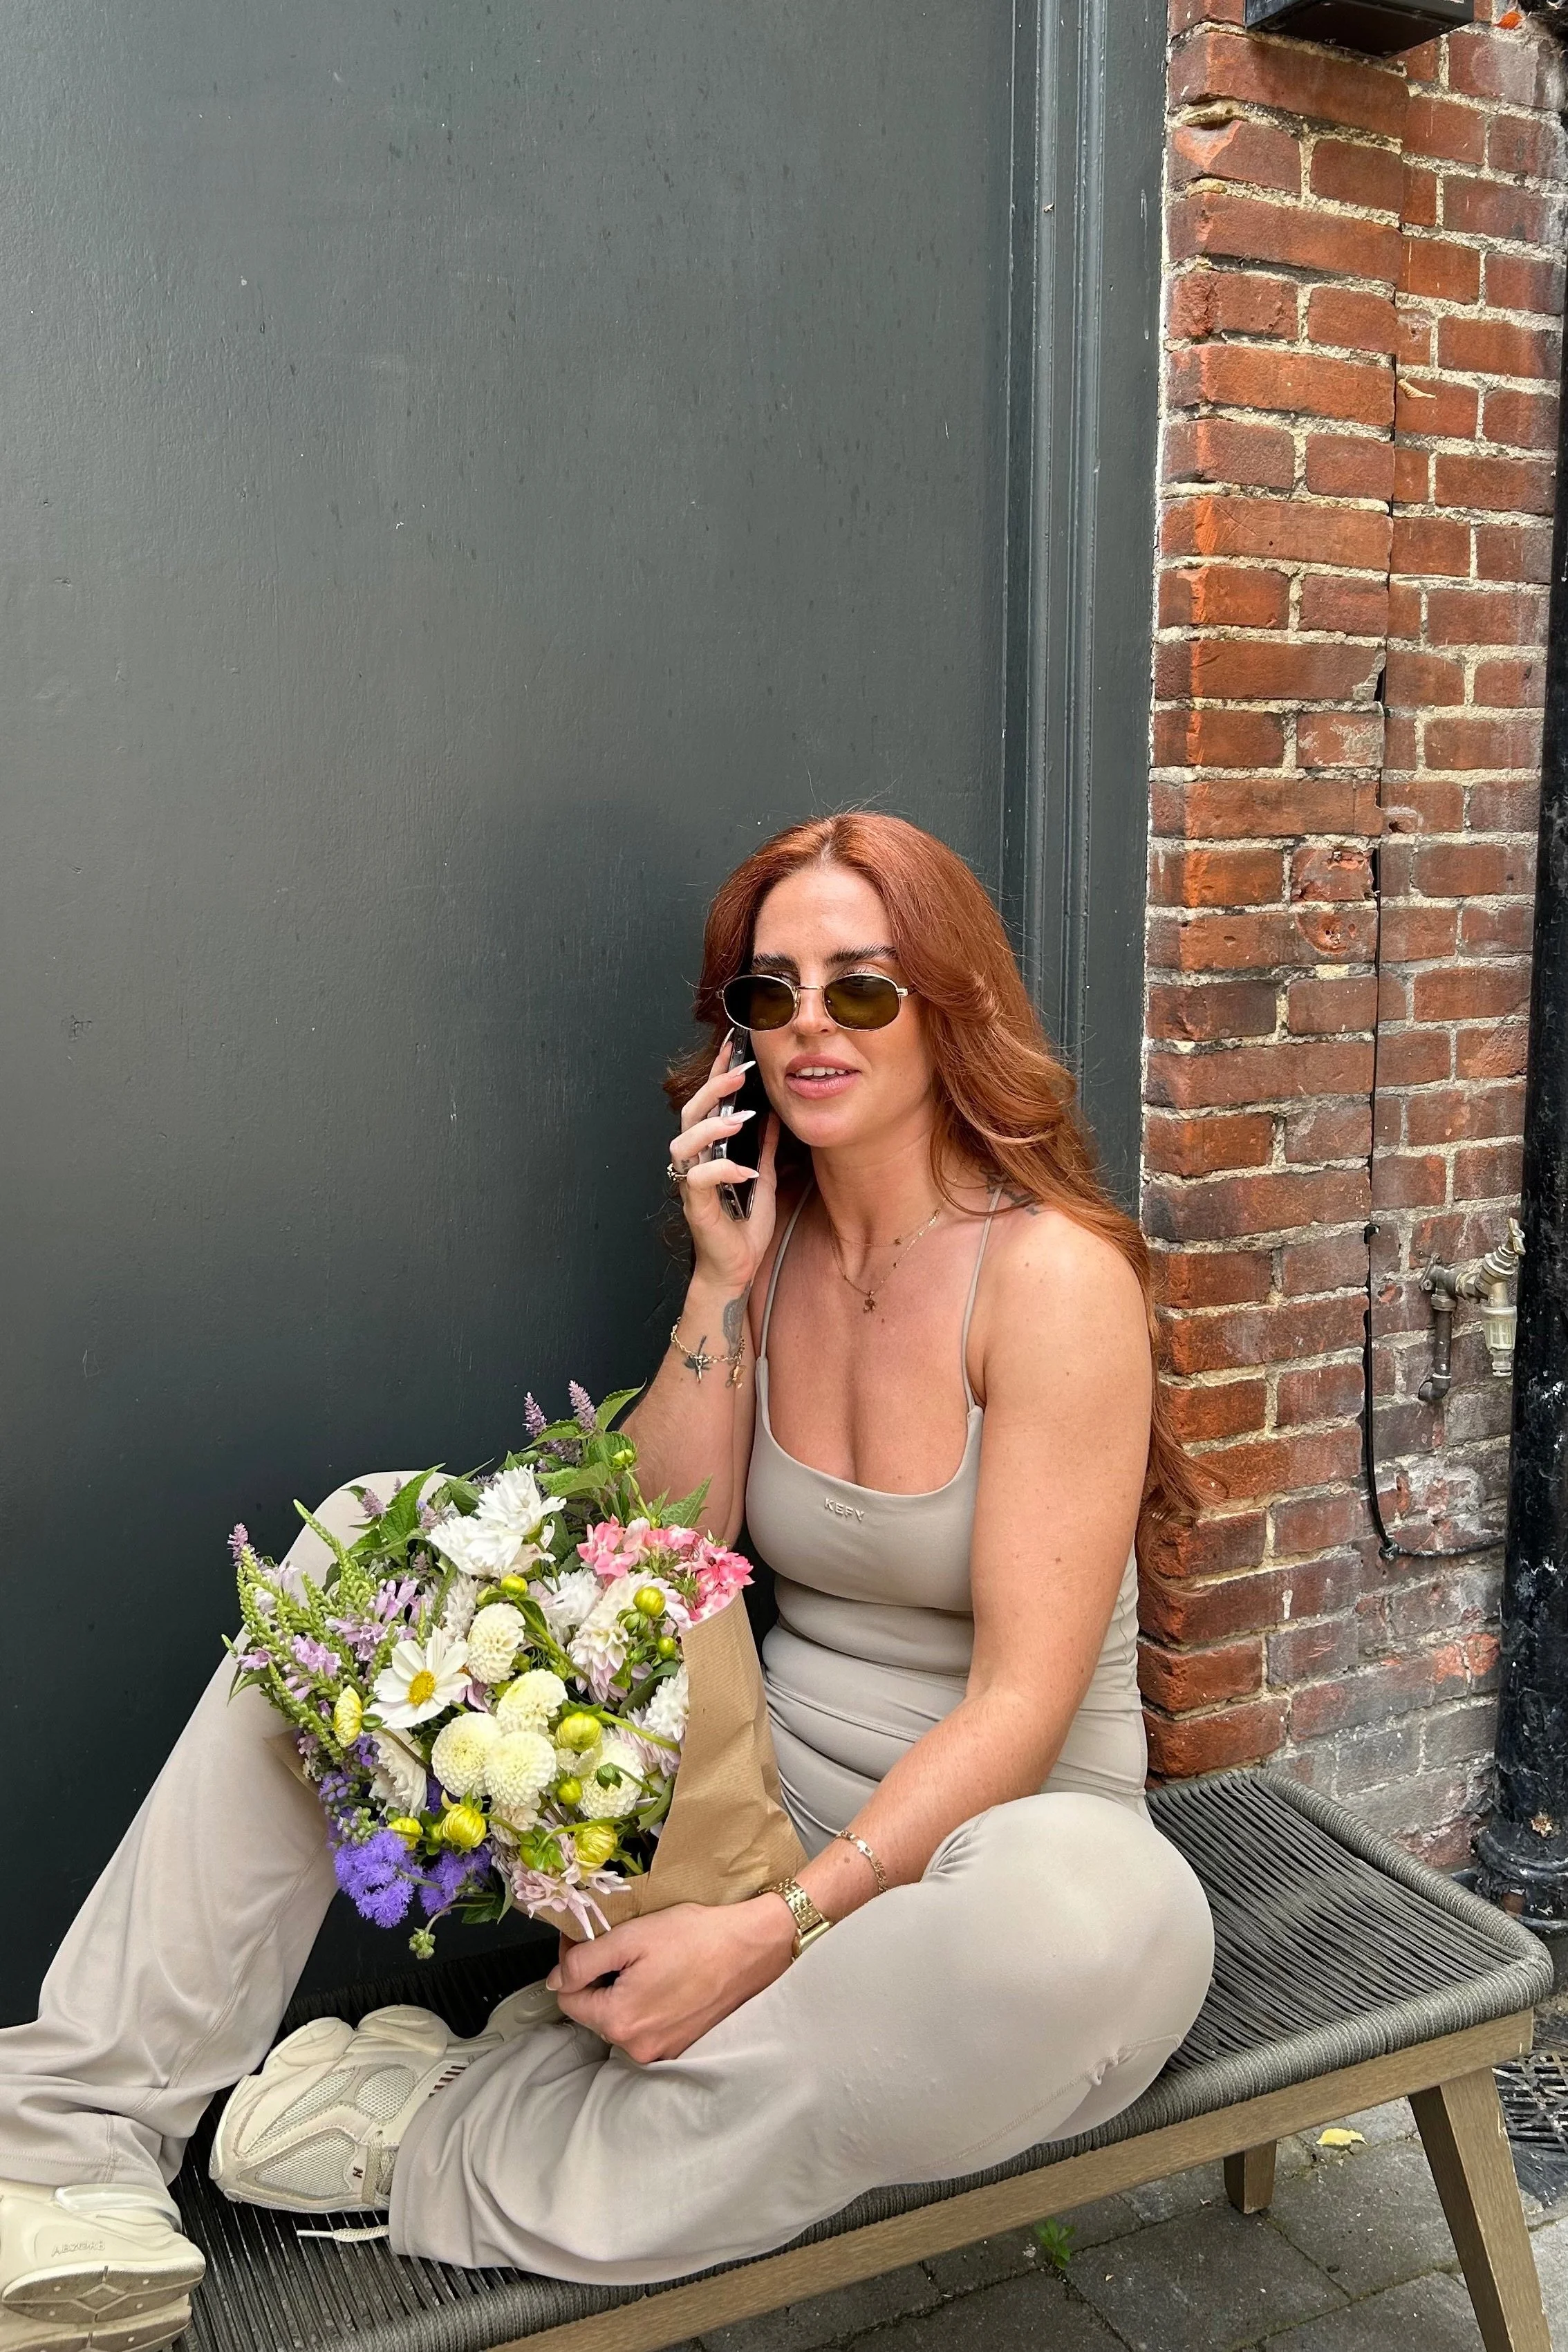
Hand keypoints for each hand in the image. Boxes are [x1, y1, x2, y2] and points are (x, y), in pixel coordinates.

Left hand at [546, 1897, 794, 2061]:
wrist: (752, 1948)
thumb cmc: (697, 1938)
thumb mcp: (631, 1937)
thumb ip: (584, 1961)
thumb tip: (556, 1979)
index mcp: (619, 2020)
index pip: (568, 1998)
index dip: (572, 1965)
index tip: (588, 1941)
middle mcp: (638, 2047)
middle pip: (595, 2012)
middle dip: (600, 1981)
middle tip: (625, 1947)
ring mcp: (662, 2051)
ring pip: (622, 2019)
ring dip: (625, 1993)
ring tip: (650, 1963)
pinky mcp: (682, 2046)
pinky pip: (648, 2027)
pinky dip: (650, 2005)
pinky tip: (667, 1980)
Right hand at [668, 1038, 780, 1295]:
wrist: (736, 1269)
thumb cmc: (744, 1227)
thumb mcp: (763, 1177)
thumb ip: (763, 1147)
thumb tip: (772, 1114)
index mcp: (708, 1152)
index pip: (707, 1105)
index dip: (716, 1076)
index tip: (732, 1049)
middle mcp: (694, 1164)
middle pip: (689, 1115)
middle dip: (712, 1090)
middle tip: (739, 1074)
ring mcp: (691, 1185)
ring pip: (684, 1144)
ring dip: (711, 1127)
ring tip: (738, 1119)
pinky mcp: (695, 1208)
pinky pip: (699, 1181)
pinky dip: (721, 1170)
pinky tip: (744, 1169)